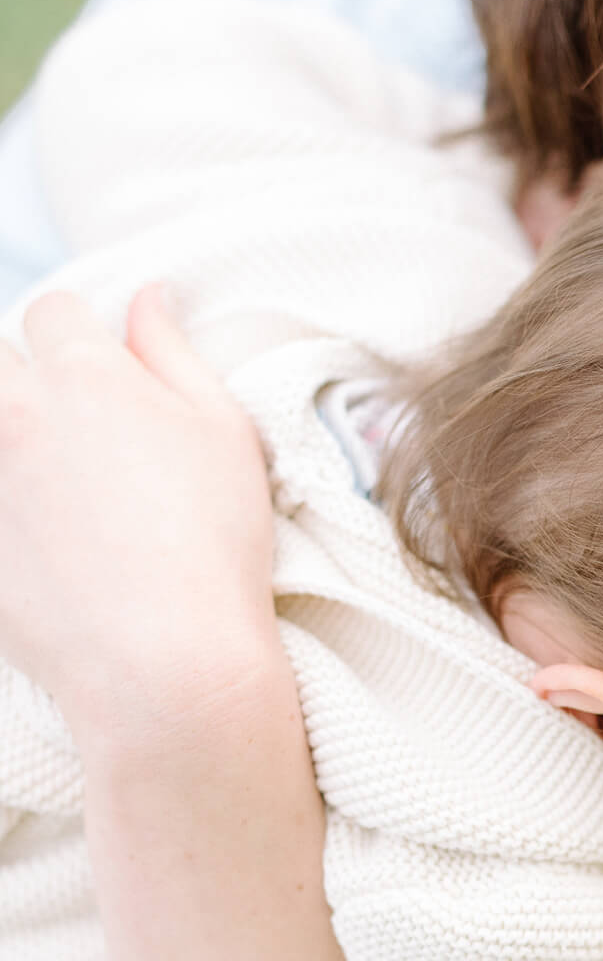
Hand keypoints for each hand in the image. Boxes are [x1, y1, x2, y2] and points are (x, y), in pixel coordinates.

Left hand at [0, 285, 277, 744]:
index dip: (81, 339)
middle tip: (76, 441)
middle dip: (29, 385)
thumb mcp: (223, 432)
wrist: (165, 664)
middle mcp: (13, 412)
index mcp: (83, 374)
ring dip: (12, 440)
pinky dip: (7, 509)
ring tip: (54, 490)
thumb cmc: (212, 547)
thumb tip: (148, 296)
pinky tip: (37, 539)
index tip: (104, 380)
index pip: (54, 312)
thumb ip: (173, 352)